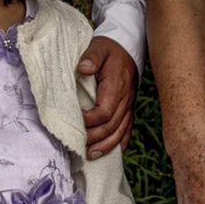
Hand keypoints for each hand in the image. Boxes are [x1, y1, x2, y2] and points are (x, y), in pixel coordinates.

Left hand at [77, 36, 137, 158]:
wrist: (128, 47)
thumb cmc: (110, 49)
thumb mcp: (99, 48)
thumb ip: (91, 58)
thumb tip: (83, 69)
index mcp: (116, 86)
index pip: (105, 111)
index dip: (90, 120)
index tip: (76, 121)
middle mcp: (125, 100)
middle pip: (111, 126)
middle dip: (94, 138)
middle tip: (78, 146)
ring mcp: (128, 106)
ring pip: (120, 132)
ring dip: (106, 146)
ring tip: (91, 155)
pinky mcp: (128, 109)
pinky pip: (127, 129)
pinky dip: (120, 142)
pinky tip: (111, 152)